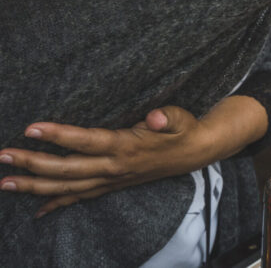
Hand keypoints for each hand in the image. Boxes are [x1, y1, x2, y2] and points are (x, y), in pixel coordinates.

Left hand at [0, 96, 266, 216]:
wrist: (196, 152)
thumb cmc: (183, 128)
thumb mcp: (179, 118)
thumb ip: (167, 117)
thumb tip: (156, 116)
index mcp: (126, 146)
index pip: (86, 141)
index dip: (59, 136)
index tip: (31, 128)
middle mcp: (114, 167)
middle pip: (67, 169)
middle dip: (33, 164)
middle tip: (3, 157)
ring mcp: (111, 179)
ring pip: (67, 188)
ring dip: (34, 186)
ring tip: (4, 183)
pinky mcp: (111, 185)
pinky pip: (79, 198)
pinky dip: (57, 204)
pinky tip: (36, 210)